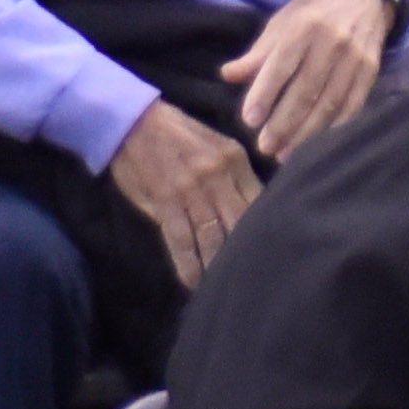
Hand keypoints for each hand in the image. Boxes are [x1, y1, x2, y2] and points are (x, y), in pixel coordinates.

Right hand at [105, 101, 261, 286]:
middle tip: (257, 279)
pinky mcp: (166, 203)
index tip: (275, 253)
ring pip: (213, 238)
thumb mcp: (217, 144)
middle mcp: (218, 176)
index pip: (260, 200)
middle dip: (248, 253)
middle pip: (241, 223)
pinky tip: (195, 283)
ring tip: (227, 288)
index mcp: (234, 159)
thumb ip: (235, 176)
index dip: (267, 229)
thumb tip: (253, 209)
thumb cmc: (177, 134)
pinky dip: (189, 265)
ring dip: (218, 266)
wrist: (134, 120)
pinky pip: (181, 241)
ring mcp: (191, 191)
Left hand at [221, 0, 395, 161]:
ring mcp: (355, 58)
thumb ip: (258, 52)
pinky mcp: (371, 71)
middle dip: (284, 122)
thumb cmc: (315, 9)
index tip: (249, 121)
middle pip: (306, 90)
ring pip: (330, 102)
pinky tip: (318, 145)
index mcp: (305, 25)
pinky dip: (335, 128)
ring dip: (307, 133)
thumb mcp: (283, 21)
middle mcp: (332, 42)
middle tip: (265, 147)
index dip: (265, 93)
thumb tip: (228, 76)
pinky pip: (353, 104)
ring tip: (286, 154)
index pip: (282, 65)